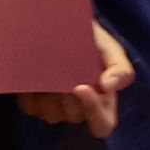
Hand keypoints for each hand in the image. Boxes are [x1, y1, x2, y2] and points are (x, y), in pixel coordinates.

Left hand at [21, 20, 135, 136]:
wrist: (57, 25)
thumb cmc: (89, 39)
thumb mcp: (109, 48)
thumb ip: (119, 67)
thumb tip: (109, 86)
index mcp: (102, 100)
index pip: (102, 124)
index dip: (93, 111)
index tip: (80, 88)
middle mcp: (79, 108)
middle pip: (75, 116)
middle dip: (68, 95)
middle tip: (60, 70)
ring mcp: (55, 108)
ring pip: (52, 115)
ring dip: (48, 94)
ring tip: (46, 68)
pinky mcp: (34, 103)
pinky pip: (31, 107)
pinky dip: (30, 92)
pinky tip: (32, 73)